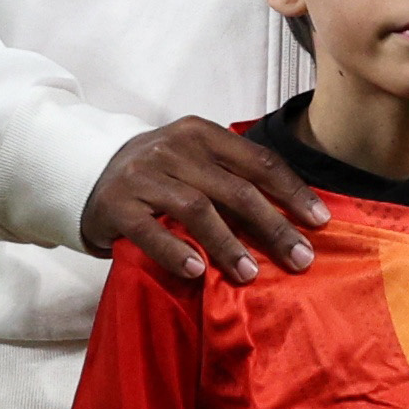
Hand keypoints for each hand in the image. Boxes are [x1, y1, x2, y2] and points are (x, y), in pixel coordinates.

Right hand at [80, 114, 321, 285]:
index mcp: (202, 134)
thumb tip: (296, 216)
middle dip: (272, 227)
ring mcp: (143, 176)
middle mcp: (175, 149)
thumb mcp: (197, 163)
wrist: (89, 173)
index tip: (320, 220)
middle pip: (235, 189)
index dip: (293, 191)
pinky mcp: (117, 205)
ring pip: (196, 209)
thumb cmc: (160, 174)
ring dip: (227, 244)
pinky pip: (150, 231)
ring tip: (251, 274)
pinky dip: (175, 252)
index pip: (258, 161)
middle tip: (300, 259)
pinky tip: (198, 272)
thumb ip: (235, 179)